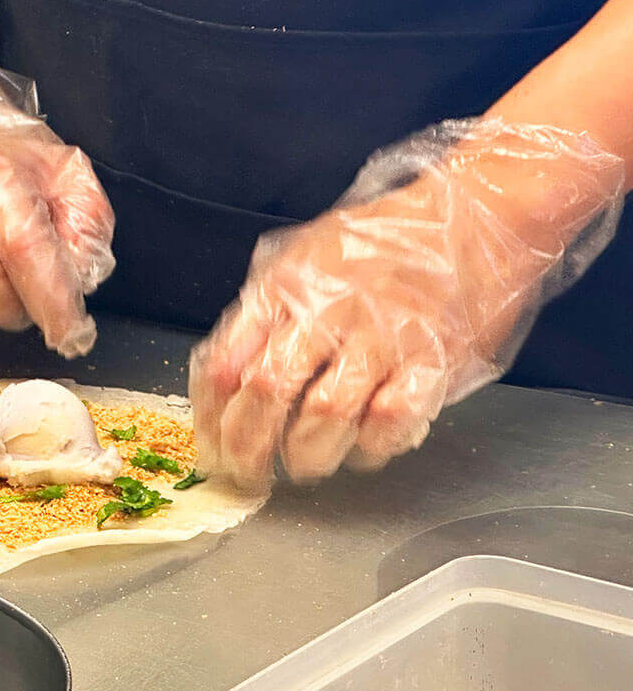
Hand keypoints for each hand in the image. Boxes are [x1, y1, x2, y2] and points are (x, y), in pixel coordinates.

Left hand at [190, 119, 623, 489]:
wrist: (480, 213)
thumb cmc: (385, 240)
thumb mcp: (305, 258)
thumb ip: (263, 312)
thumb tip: (222, 379)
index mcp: (284, 289)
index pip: (224, 363)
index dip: (211, 419)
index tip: (212, 450)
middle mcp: (326, 311)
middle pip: (266, 394)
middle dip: (248, 451)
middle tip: (249, 477)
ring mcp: (380, 336)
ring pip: (323, 416)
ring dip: (306, 456)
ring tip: (305, 465)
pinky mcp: (432, 359)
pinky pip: (390, 420)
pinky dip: (370, 447)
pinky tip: (364, 448)